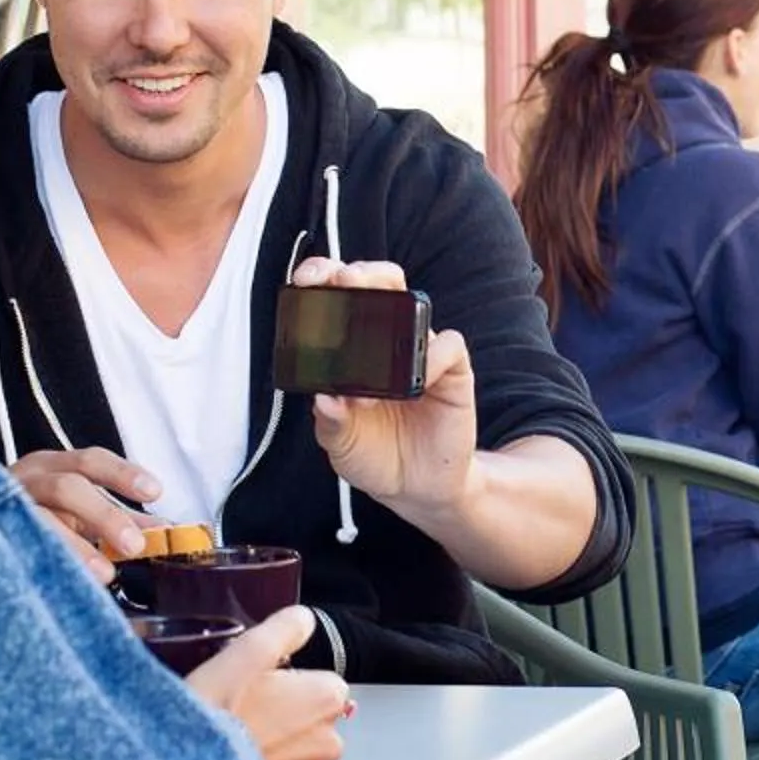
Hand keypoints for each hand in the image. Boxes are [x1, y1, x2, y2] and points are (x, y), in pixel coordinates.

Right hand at [12, 447, 162, 582]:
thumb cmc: (33, 518)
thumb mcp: (75, 512)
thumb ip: (118, 518)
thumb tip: (162, 531)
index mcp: (51, 466)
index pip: (90, 462)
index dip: (123, 474)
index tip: (154, 492)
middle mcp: (25, 479)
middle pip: (67, 488)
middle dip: (105, 515)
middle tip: (134, 545)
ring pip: (38, 519)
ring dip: (75, 546)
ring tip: (105, 573)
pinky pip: (13, 547)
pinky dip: (41, 563)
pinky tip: (62, 583)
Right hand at [184, 608, 350, 759]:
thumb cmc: (214, 717)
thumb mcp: (245, 655)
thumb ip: (284, 630)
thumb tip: (303, 620)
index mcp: (326, 697)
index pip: (321, 679)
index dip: (288, 681)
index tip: (259, 687)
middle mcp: (330, 738)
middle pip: (314, 714)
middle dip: (286, 712)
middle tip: (244, 712)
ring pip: (302, 747)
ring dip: (280, 743)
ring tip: (240, 740)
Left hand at [292, 257, 480, 513]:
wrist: (414, 487)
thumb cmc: (373, 455)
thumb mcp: (340, 442)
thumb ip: (330, 421)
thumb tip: (323, 398)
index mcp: (351, 348)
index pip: (340, 296)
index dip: (324, 278)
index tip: (305, 281)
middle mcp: (387, 341)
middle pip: (382, 282)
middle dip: (362, 272)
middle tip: (343, 282)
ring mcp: (420, 352)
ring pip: (415, 305)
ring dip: (392, 310)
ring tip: (368, 343)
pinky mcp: (452, 373)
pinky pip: (448, 347)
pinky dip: (431, 358)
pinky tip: (412, 386)